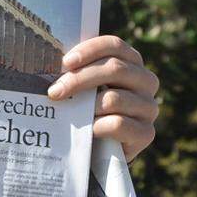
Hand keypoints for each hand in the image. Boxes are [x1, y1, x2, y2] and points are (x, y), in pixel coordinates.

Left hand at [47, 35, 159, 161]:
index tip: (65, 63)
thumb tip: (48, 59)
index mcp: (131, 63)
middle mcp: (146, 82)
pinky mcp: (146, 133)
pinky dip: (98, 127)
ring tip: (70, 115)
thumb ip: (75, 71)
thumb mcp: (82, 88)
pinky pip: (119, 124)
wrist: (95, 151)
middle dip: (79, 79)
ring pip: (114, 99)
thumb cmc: (85, 111)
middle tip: (54, 92)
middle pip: (115, 69)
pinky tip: (87, 131)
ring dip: (86, 107)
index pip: (115, 46)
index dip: (89, 50)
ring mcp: (148, 108)